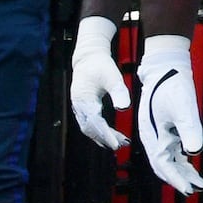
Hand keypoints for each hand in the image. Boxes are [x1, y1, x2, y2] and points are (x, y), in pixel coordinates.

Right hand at [67, 17, 129, 145]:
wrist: (89, 58)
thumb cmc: (101, 66)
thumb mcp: (113, 76)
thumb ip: (119, 91)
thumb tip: (124, 108)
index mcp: (84, 98)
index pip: (95, 122)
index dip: (105, 134)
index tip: (117, 144)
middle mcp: (78, 105)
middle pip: (90, 128)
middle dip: (106, 138)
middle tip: (122, 144)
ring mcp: (78, 107)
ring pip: (88, 128)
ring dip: (102, 137)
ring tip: (120, 142)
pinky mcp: (81, 107)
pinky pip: (88, 124)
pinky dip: (98, 132)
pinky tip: (110, 136)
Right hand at [133, 35, 202, 195]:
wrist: (166, 68)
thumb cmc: (173, 85)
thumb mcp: (183, 106)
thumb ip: (188, 128)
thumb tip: (193, 151)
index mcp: (151, 135)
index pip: (163, 164)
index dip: (176, 179)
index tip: (189, 190)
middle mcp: (152, 138)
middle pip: (164, 166)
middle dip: (179, 179)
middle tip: (196, 189)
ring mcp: (157, 134)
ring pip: (169, 160)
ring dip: (182, 172)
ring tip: (199, 183)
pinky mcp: (165, 130)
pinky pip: (172, 151)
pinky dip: (182, 161)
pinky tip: (192, 166)